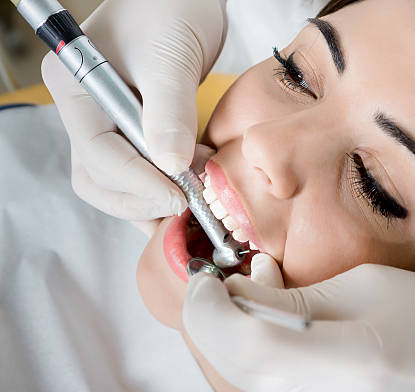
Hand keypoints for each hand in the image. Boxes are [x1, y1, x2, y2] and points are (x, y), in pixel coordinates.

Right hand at [41, 0, 226, 224]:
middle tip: (185, 207)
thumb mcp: (170, 59)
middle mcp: (86, 109)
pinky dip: (167, 181)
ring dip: (155, 197)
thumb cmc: (172, 9)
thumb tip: (171, 167)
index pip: (98, 153)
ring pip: (120, 179)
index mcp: (76, 87)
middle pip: (99, 177)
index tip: (178, 198)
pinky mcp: (135, 126)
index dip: (137, 182)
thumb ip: (169, 113)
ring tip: (195, 194)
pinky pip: (144, 166)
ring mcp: (109, 120)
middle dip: (140, 199)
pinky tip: (196, 179)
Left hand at [183, 256, 414, 391]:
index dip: (209, 309)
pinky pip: (270, 389)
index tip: (205, 278)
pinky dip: (260, 353)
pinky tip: (283, 327)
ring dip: (239, 332)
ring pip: (246, 376)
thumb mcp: (362, 287)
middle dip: (218, 315)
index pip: (244, 344)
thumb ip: (290, 296)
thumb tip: (236, 289)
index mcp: (346, 365)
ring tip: (268, 292)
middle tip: (235, 275)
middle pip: (235, 363)